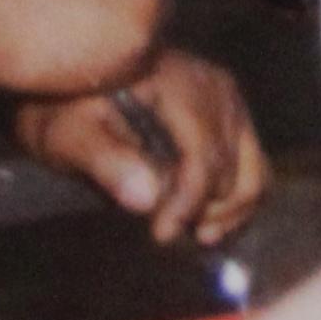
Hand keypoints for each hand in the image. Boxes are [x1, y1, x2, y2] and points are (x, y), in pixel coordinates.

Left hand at [18, 50, 269, 245]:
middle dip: (203, 210)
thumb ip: (106, 161)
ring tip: (192, 233)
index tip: (159, 234)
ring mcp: (231, 103)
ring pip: (254, 173)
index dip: (188, 204)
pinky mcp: (232, 118)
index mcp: (182, 85)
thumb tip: (147, 199)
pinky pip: (252, 168)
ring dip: (227, 211)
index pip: (205, 157)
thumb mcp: (70, 134)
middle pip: (234, 169)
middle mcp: (218, 90)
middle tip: (163, 231)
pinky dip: (235, 200)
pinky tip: (205, 221)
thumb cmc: (65, 109)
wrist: (73, 85)